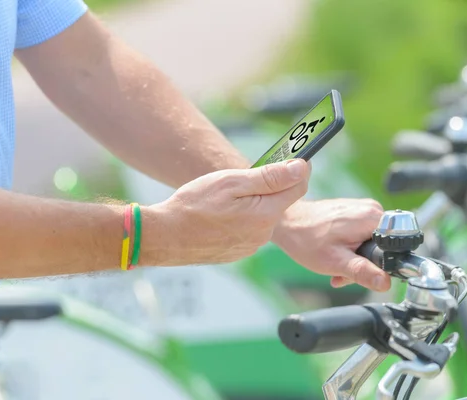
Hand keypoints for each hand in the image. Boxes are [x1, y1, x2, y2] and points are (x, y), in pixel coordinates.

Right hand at [146, 159, 310, 265]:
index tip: (290, 156)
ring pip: (264, 215)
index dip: (297, 169)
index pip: (298, 187)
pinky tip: (220, 213)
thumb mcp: (232, 182)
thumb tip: (301, 167)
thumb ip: (270, 176)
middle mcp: (264, 234)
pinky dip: (242, 218)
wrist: (165, 237)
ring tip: (225, 197)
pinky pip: (250, 229)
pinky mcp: (239, 251)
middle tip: (244, 176)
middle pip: (280, 202)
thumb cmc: (194, 205)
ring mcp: (251, 245)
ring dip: (254, 202)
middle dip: (270, 186)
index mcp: (266, 214)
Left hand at [272, 198, 390, 291]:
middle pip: (384, 246)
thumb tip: (385, 283)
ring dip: (357, 259)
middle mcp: (372, 209)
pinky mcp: (354, 212)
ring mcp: (363, 208)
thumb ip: (363, 272)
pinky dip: (352, 249)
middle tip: (344, 272)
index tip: (365, 272)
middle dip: (366, 264)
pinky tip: (336, 255)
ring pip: (373, 242)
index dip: (384, 265)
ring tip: (336, 265)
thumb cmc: (306, 239)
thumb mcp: (336, 262)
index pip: (397, 247)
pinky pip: (363, 235)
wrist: (287, 223)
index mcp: (372, 218)